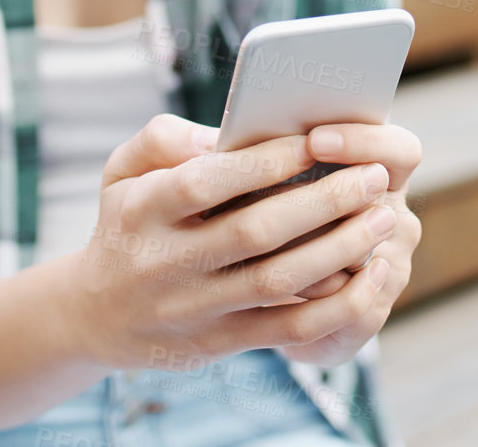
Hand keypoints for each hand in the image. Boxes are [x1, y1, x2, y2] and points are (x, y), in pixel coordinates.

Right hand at [62, 114, 398, 373]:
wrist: (96, 314)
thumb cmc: (127, 223)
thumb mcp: (122, 170)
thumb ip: (165, 139)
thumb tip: (223, 135)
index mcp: (144, 209)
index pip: (206, 182)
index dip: (264, 162)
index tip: (317, 139)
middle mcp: (166, 262)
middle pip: (255, 232)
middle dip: (324, 200)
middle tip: (372, 175)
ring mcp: (194, 308)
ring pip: (279, 281)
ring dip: (340, 248)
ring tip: (382, 216)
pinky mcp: (220, 342)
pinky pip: (288, 329)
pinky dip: (337, 304)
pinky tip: (371, 275)